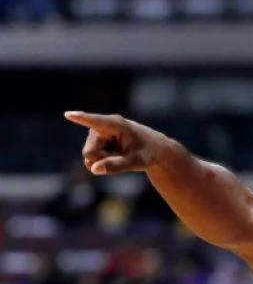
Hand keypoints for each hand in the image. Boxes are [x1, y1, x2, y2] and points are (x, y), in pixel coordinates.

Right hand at [64, 111, 183, 174]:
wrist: (153, 149)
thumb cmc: (148, 152)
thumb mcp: (136, 162)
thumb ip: (116, 166)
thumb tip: (94, 169)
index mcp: (115, 124)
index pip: (94, 121)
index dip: (80, 118)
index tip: (68, 114)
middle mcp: (101, 126)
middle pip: (89, 152)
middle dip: (102, 160)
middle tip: (122, 157)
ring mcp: (96, 134)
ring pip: (89, 157)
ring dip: (104, 161)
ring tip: (120, 155)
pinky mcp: (95, 141)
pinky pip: (91, 159)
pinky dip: (103, 162)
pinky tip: (115, 156)